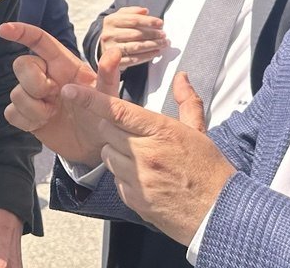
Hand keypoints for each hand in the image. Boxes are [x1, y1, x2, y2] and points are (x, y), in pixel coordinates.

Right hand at [0, 22, 121, 164]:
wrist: (95, 145)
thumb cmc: (103, 115)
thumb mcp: (109, 96)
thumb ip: (109, 75)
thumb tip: (114, 52)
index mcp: (64, 65)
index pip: (40, 41)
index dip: (22, 32)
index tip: (4, 29)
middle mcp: (46, 76)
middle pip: (21, 64)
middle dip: (34, 82)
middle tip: (54, 96)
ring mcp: (34, 96)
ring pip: (15, 92)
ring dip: (34, 108)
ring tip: (53, 114)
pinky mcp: (26, 115)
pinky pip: (11, 112)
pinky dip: (26, 120)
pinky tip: (42, 124)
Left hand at [63, 72, 234, 245]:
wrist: (219, 213)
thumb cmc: (210, 171)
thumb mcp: (199, 131)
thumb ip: (186, 101)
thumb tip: (181, 77)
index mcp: (161, 131)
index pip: (117, 110)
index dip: (89, 99)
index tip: (70, 91)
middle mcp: (146, 153)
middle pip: (107, 132)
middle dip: (114, 129)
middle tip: (135, 136)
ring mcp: (138, 178)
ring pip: (108, 155)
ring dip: (118, 153)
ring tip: (144, 159)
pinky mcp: (134, 199)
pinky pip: (116, 180)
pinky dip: (124, 177)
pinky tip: (146, 179)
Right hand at [99, 7, 167, 68]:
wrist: (104, 48)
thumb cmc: (116, 31)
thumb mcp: (120, 17)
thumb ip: (132, 12)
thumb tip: (145, 11)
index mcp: (111, 21)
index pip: (133, 20)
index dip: (149, 21)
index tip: (160, 23)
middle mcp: (109, 34)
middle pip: (136, 34)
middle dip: (153, 34)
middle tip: (164, 35)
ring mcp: (111, 49)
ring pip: (136, 47)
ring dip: (152, 45)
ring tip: (163, 43)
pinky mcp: (115, 62)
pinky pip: (134, 59)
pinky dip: (147, 56)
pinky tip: (155, 52)